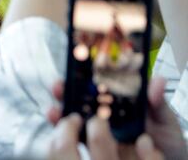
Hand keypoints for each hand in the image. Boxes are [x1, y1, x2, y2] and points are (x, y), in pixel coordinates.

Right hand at [47, 78, 186, 159]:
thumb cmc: (166, 141)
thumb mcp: (165, 120)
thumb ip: (158, 103)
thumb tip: (156, 81)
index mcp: (118, 104)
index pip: (95, 87)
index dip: (82, 77)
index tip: (74, 70)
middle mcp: (104, 117)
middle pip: (77, 101)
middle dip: (65, 92)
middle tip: (59, 87)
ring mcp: (99, 134)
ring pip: (72, 121)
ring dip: (61, 114)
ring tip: (56, 111)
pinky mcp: (96, 151)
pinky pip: (79, 143)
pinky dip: (68, 137)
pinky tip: (68, 132)